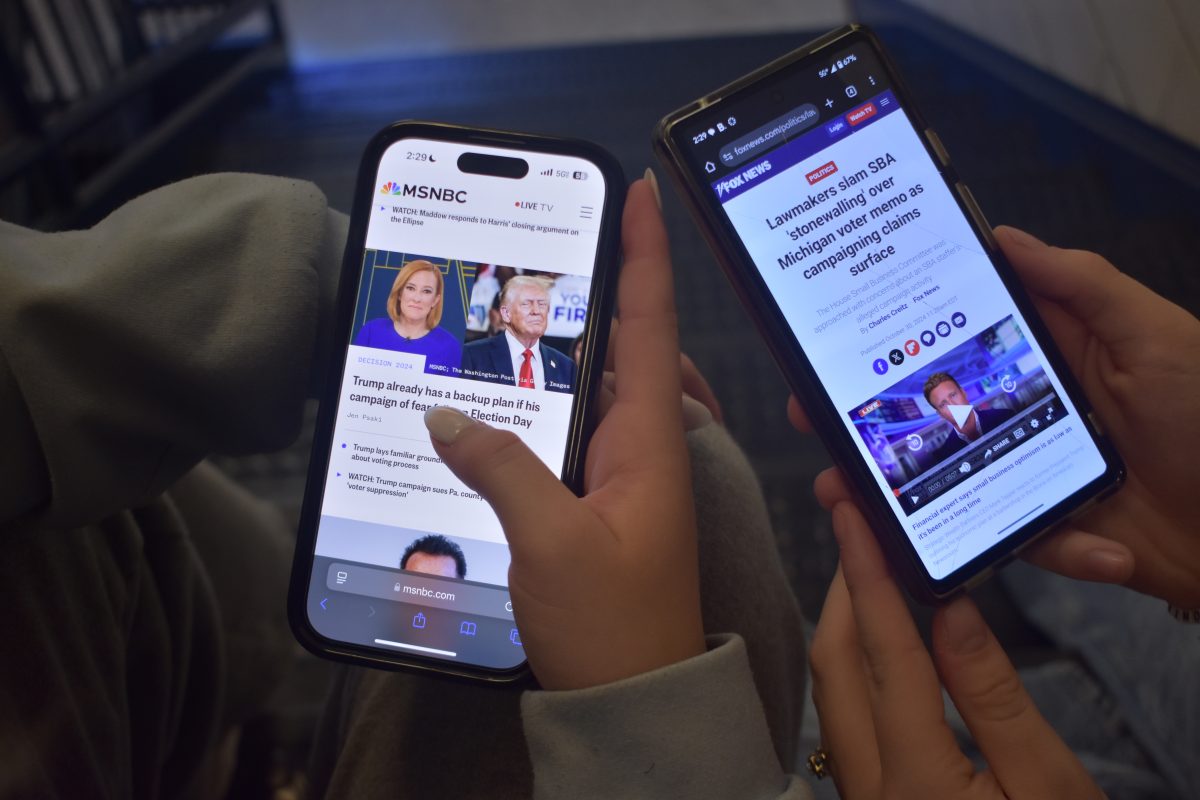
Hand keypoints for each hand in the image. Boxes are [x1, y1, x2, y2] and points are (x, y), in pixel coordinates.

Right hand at [423, 177, 704, 689]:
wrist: (635, 699)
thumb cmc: (613, 626)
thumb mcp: (551, 543)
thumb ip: (501, 469)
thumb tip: (448, 415)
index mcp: (650, 442)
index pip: (651, 323)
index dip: (646, 253)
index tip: (636, 191)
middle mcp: (645, 444)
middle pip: (628, 342)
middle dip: (600, 283)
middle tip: (555, 238)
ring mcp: (625, 471)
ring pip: (601, 385)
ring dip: (571, 342)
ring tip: (523, 302)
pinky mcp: (600, 497)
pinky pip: (579, 426)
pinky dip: (552, 398)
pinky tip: (511, 396)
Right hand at [790, 228, 1199, 607]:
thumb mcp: (1155, 334)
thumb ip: (1081, 284)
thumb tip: (1004, 236)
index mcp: (1046, 355)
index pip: (955, 337)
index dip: (896, 336)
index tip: (839, 338)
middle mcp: (1027, 411)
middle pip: (933, 413)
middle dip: (869, 420)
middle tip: (811, 417)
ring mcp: (1032, 472)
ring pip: (949, 480)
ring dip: (897, 495)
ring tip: (849, 498)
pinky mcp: (1052, 529)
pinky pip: (1022, 539)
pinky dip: (1058, 549)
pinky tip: (1100, 549)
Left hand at [809, 501, 1103, 799]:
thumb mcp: (1050, 789)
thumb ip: (995, 699)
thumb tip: (954, 610)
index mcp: (917, 781)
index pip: (884, 653)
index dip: (868, 575)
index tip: (853, 516)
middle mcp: (870, 788)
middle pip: (836, 666)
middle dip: (844, 591)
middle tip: (859, 531)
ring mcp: (862, 799)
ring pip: (832, 694)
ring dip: (846, 628)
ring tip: (870, 574)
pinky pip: (844, 722)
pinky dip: (855, 670)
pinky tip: (879, 649)